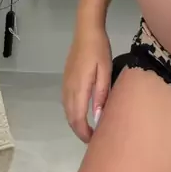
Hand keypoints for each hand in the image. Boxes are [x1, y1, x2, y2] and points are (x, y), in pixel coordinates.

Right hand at [63, 27, 111, 142]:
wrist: (86, 30)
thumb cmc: (99, 49)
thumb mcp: (105, 71)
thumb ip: (101, 94)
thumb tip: (97, 117)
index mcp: (78, 88)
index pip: (77, 119)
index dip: (84, 133)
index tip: (94, 141)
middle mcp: (68, 89)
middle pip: (70, 117)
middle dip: (79, 130)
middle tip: (93, 138)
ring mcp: (65, 83)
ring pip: (67, 110)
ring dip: (76, 121)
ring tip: (89, 127)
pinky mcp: (66, 78)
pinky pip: (67, 101)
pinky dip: (73, 111)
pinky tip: (82, 111)